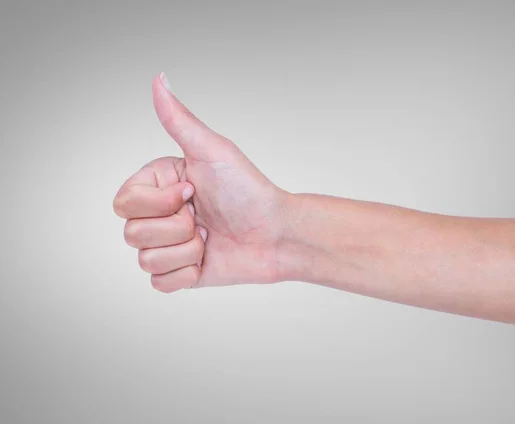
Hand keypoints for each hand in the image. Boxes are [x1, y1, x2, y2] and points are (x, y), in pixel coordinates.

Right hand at [113, 73, 290, 292]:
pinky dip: (187, 273)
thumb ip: (179, 120)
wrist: (276, 234)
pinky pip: (161, 283)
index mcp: (159, 186)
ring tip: (209, 237)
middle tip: (203, 217)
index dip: (157, 202)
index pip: (124, 202)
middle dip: (175, 227)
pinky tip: (208, 259)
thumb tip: (159, 80)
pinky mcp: (180, 274)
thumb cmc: (249, 190)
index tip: (193, 191)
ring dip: (186, 250)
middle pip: (131, 233)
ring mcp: (169, 245)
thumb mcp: (213, 151)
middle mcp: (159, 215)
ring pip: (146, 260)